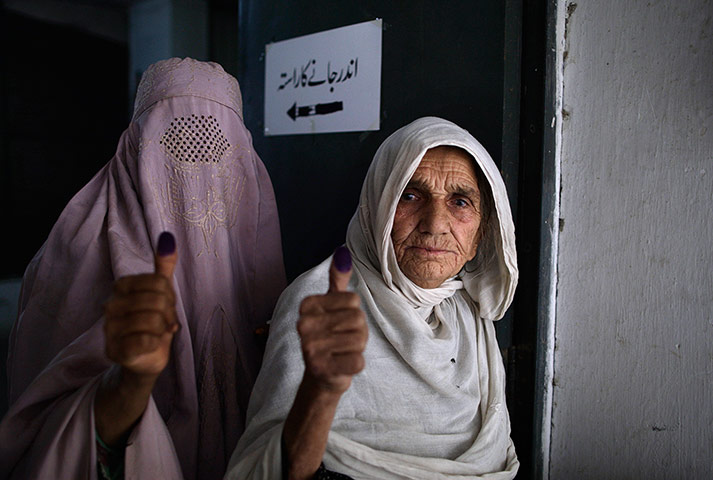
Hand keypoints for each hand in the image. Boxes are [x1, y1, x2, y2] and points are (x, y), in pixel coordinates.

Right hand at [103, 232, 178, 379]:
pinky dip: (155, 343)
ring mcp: (110, 329)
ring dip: (162, 330)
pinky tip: (149, 345)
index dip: (170, 296)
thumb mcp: (161, 292)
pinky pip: (146, 340)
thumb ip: (163, 267)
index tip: (166, 305)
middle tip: (165, 322)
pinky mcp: (115, 351)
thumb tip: (167, 238)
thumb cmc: (153, 322)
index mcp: (122, 286)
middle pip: (157, 300)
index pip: (159, 281)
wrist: (146, 358)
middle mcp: (110, 305)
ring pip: (152, 320)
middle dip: (168, 313)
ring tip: (157, 333)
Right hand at [297, 246, 367, 393]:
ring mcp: (310, 348)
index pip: (352, 299)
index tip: (339, 322)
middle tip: (342, 339)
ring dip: (357, 348)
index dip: (353, 312)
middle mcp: (304, 324)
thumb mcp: (333, 304)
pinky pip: (358, 361)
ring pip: (360, 339)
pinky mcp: (321, 369)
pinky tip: (341, 365)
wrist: (322, 374)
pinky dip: (356, 364)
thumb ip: (337, 278)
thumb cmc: (332, 335)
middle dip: (358, 331)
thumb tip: (343, 251)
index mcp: (306, 305)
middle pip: (358, 318)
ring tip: (341, 351)